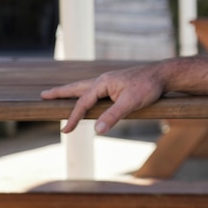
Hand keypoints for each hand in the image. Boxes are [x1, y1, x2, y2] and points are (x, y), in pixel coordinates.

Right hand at [40, 63, 165, 134]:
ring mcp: (110, 81)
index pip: (84, 102)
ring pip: (86, 87)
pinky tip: (88, 96)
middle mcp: (104, 80)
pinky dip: (86, 93)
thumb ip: (113, 116)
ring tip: (60, 94)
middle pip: (77, 87)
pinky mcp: (117, 84)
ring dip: (72, 91)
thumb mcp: (131, 103)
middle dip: (61, 92)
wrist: (164, 75)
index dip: (74, 117)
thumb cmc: (148, 87)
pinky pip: (96, 89)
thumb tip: (96, 131)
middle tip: (43, 95)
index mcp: (103, 82)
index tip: (66, 131)